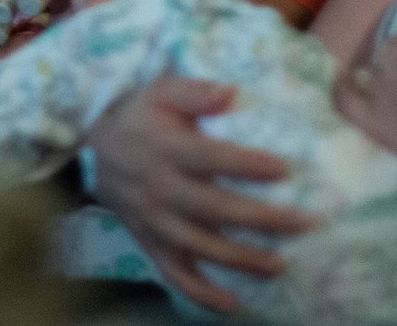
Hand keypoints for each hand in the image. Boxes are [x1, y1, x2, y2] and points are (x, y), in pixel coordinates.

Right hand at [85, 77, 317, 312]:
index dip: (245, 165)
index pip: (210, 158)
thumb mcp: (160, 91)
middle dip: (261, 218)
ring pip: (199, 246)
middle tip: (303, 223)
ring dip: (240, 259)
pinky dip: (200, 293)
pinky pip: (174, 273)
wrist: (94, 149)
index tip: (283, 170)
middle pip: (213, 208)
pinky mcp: (150, 243)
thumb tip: (230, 92)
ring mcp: (154, 222)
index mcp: (166, 149)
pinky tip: (232, 305)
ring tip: (279, 265)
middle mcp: (160, 189)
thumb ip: (194, 91)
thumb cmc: (140, 117)